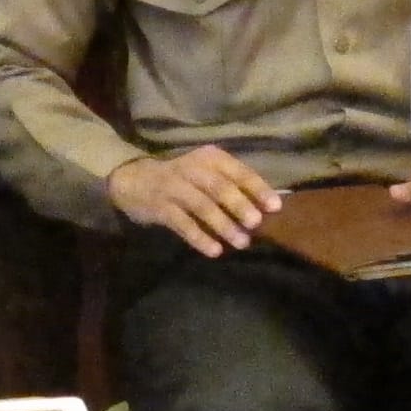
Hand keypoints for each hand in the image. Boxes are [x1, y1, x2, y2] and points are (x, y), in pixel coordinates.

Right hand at [108, 145, 280, 255]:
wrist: (136, 181)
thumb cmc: (183, 179)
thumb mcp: (207, 173)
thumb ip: (233, 186)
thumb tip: (267, 208)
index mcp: (210, 158)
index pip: (238, 171)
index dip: (258, 188)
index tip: (275, 207)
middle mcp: (192, 168)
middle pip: (219, 187)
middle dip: (239, 205)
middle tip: (256, 224)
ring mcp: (174, 187)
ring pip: (202, 206)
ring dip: (223, 225)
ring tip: (241, 243)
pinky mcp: (160, 208)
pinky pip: (182, 224)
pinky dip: (199, 238)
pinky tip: (214, 252)